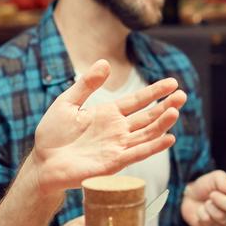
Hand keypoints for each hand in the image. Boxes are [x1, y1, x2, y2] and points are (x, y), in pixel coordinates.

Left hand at [30, 60, 184, 194]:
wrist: (42, 162)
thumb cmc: (52, 134)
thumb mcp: (67, 102)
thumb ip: (86, 84)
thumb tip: (104, 62)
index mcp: (108, 114)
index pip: (137, 101)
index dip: (154, 92)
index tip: (172, 83)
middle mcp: (117, 130)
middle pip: (147, 117)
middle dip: (165, 106)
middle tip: (182, 95)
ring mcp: (117, 147)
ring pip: (147, 134)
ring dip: (162, 124)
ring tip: (176, 111)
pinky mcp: (113, 163)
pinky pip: (137, 153)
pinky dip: (153, 147)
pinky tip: (168, 138)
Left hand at [182, 170, 225, 225]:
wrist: (189, 197)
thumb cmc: (206, 187)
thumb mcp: (214, 177)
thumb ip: (223, 180)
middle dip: (222, 201)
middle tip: (212, 194)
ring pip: (221, 217)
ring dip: (210, 206)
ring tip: (207, 202)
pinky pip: (208, 221)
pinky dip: (201, 212)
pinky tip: (202, 210)